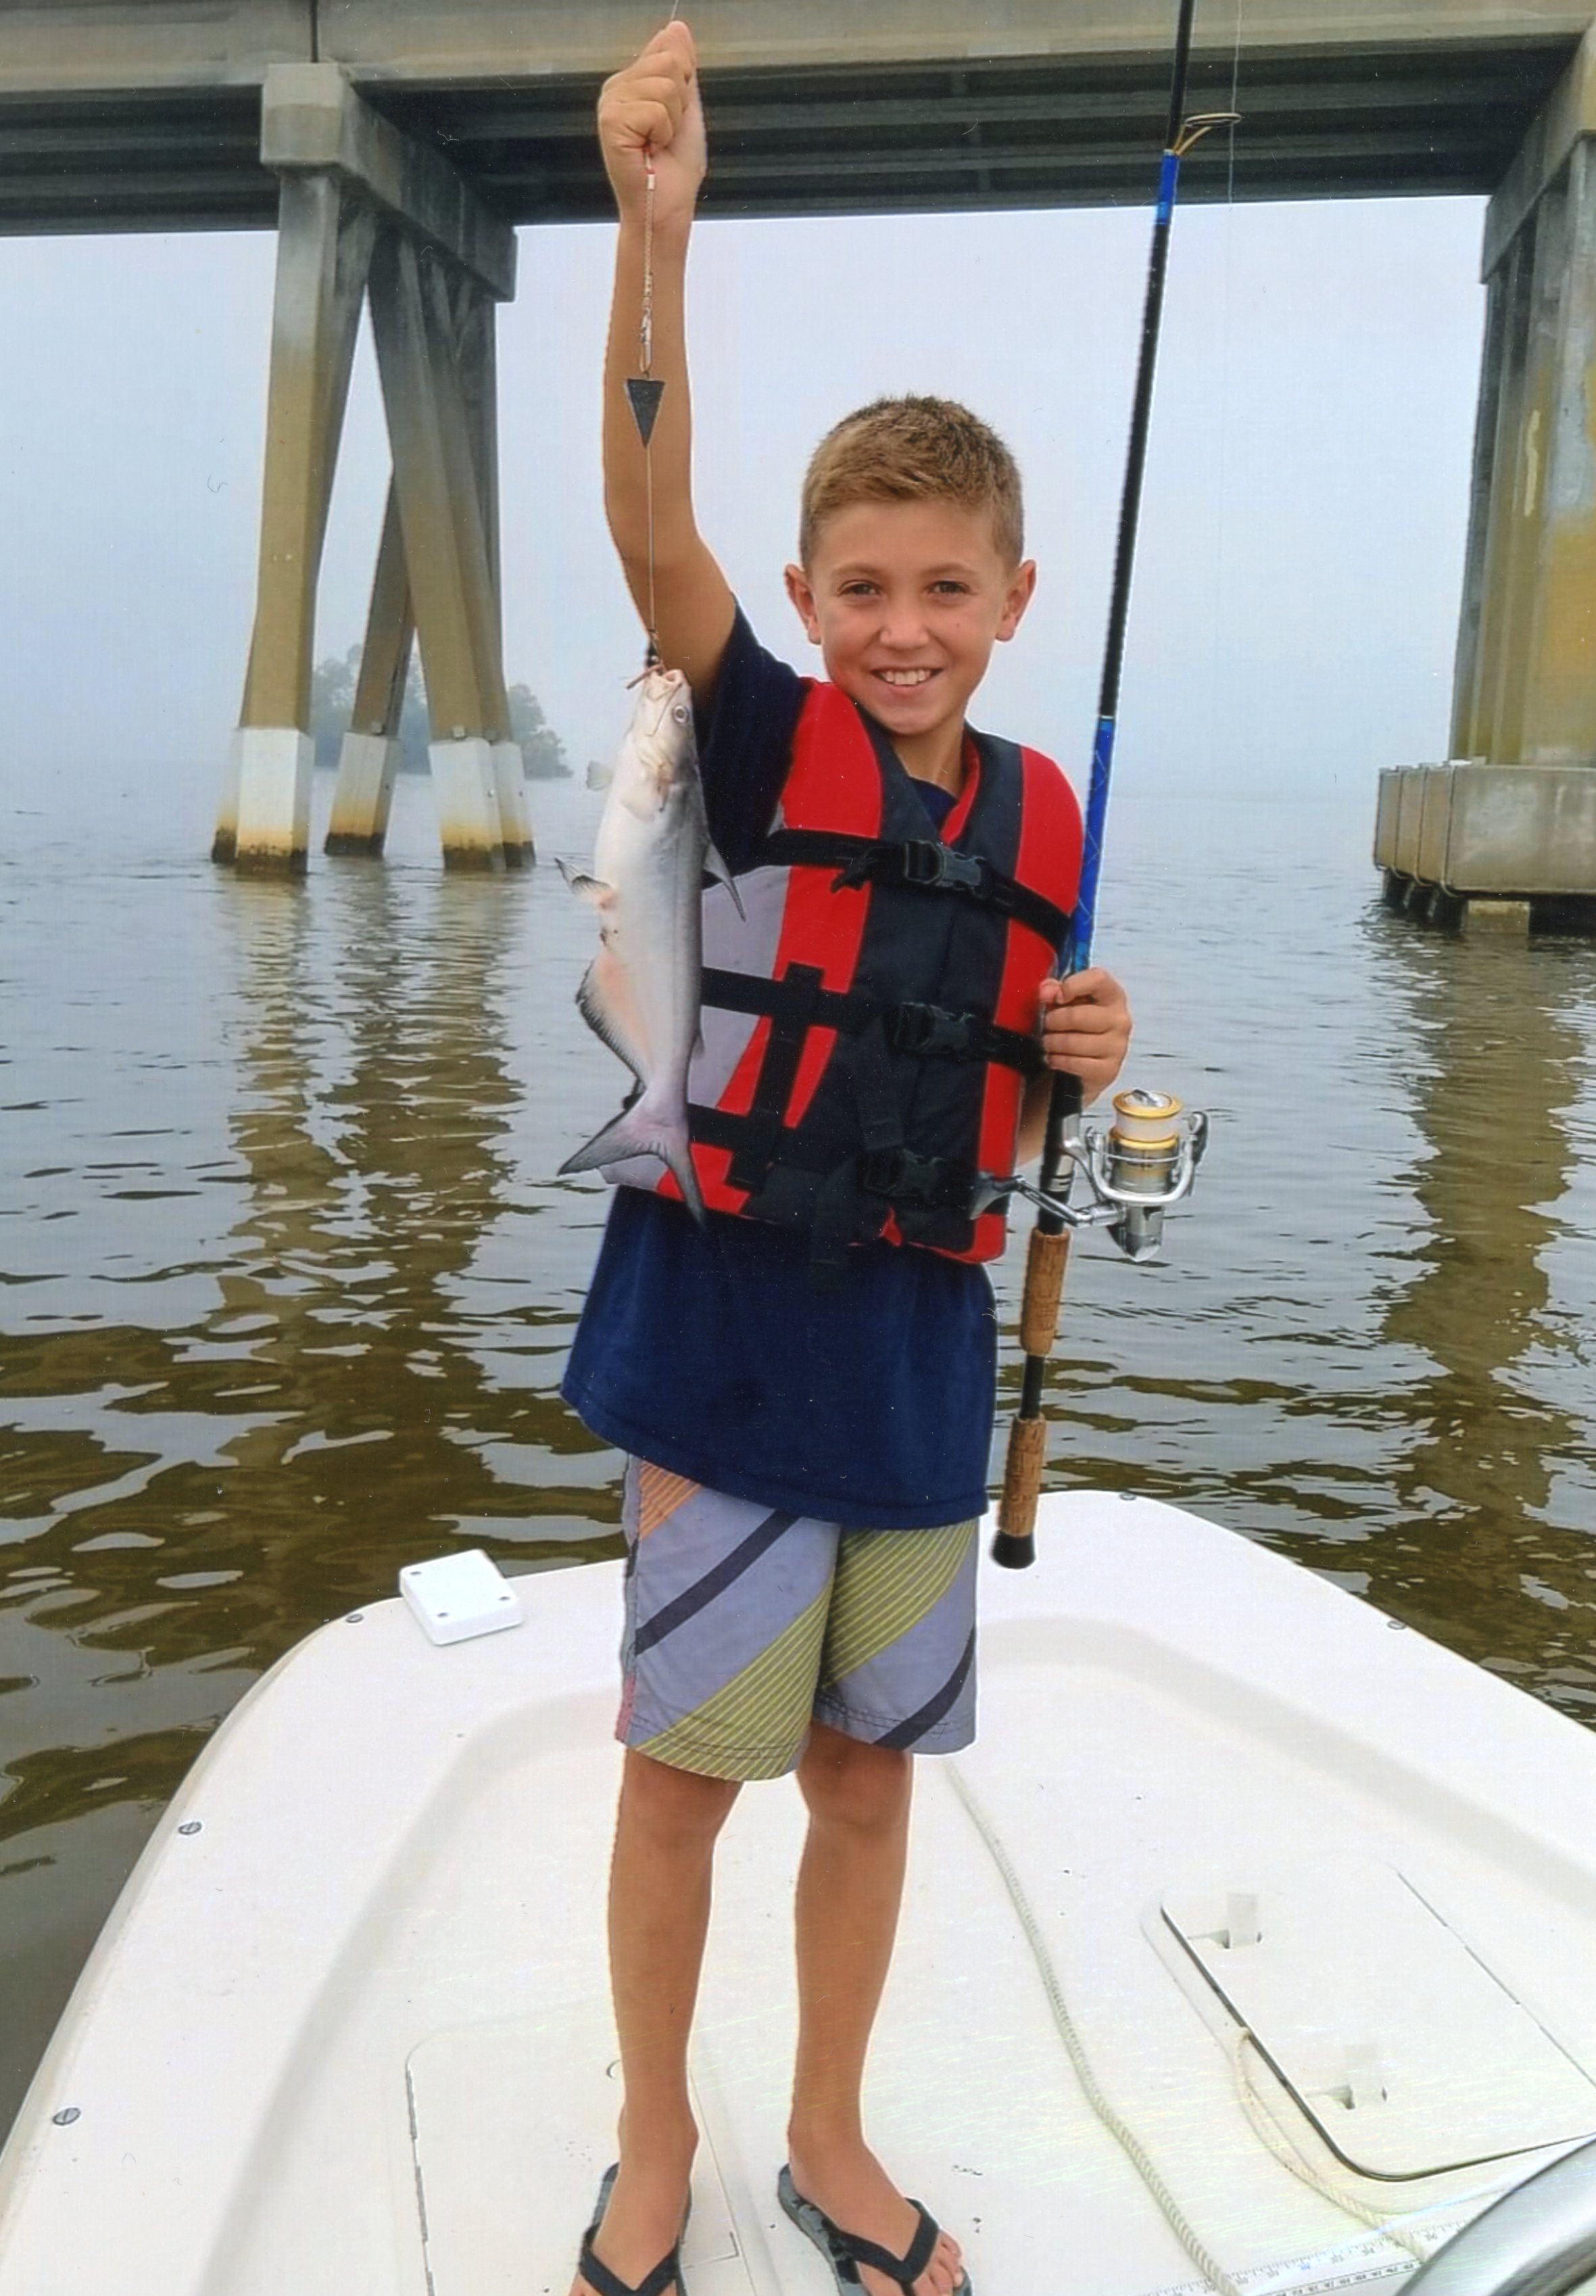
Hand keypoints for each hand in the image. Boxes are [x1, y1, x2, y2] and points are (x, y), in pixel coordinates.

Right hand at [597, 20, 705, 230]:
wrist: (667, 208)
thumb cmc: (675, 167)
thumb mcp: (687, 107)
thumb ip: (682, 67)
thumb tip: (677, 26)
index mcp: (631, 82)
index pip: (668, 47)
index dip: (684, 82)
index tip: (674, 116)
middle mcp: (616, 88)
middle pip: (669, 61)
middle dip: (680, 103)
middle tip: (665, 134)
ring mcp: (610, 103)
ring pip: (665, 84)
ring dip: (672, 121)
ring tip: (657, 144)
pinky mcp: (611, 121)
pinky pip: (655, 109)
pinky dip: (662, 133)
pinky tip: (649, 151)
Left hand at [1037, 968, 1131, 1104]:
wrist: (1086, 1062)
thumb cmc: (1077, 1025)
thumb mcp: (1066, 1001)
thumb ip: (1054, 989)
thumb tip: (1046, 991)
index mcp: (1112, 994)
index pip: (1098, 979)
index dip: (1072, 985)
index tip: (1056, 997)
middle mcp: (1120, 1019)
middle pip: (1077, 1016)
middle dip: (1053, 1021)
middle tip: (1046, 1025)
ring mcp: (1117, 1046)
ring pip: (1072, 1042)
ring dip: (1052, 1043)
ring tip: (1049, 1042)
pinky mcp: (1108, 1070)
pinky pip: (1074, 1063)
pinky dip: (1058, 1060)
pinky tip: (1055, 1057)